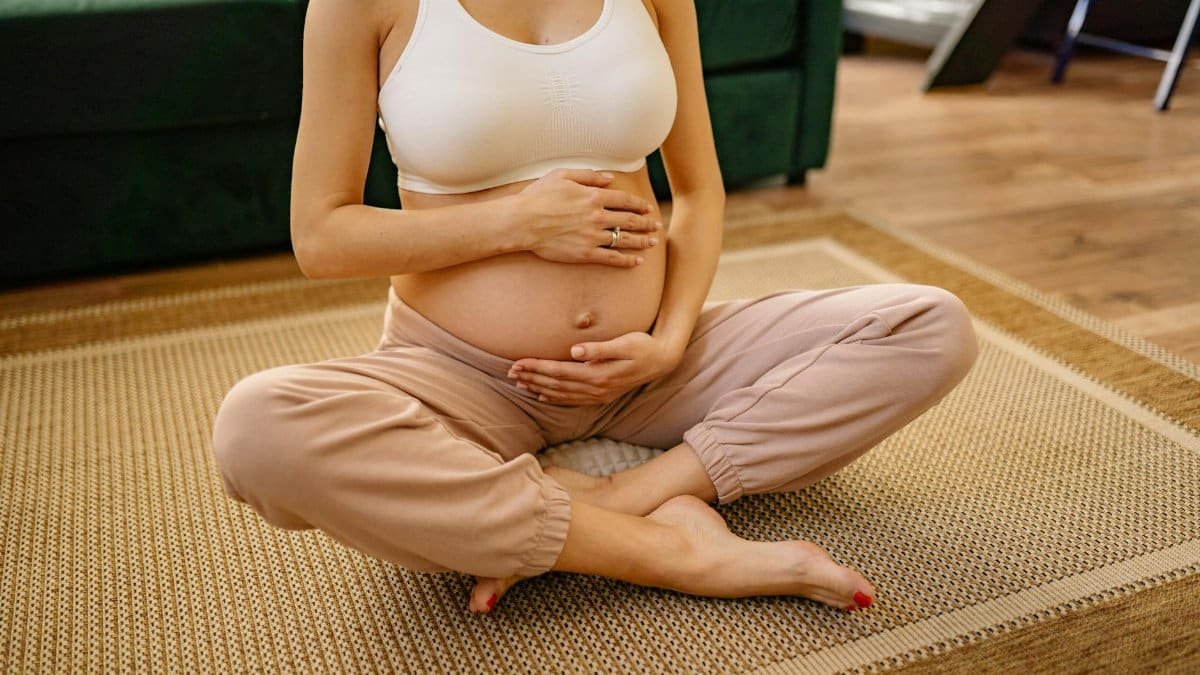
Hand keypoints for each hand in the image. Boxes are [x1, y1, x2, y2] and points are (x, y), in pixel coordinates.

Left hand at [507, 332, 680, 404]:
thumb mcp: (625, 343)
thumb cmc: (643, 346)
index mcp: (598, 374)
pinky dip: (555, 397)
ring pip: (561, 393)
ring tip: (519, 383)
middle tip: (509, 372)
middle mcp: (596, 388)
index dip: (536, 368)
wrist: (662, 361)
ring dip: (538, 387)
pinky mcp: (601, 394)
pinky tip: (542, 394)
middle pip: (556, 384)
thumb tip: (576, 350)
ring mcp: (599, 394)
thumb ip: (599, 348)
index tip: (517, 363)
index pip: (559, 371)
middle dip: (531, 378)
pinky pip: (572, 399)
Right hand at [512, 168, 660, 267]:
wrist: (522, 221)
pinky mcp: (585, 253)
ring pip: (624, 239)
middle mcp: (597, 216)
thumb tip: (609, 179)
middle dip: (646, 223)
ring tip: (652, 242)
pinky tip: (636, 261)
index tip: (648, 208)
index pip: (625, 201)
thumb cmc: (538, 196)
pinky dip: (626, 260)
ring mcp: (593, 236)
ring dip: (641, 241)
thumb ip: (589, 176)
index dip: (639, 205)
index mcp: (593, 196)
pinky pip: (611, 258)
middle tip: (656, 225)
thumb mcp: (563, 175)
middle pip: (629, 220)